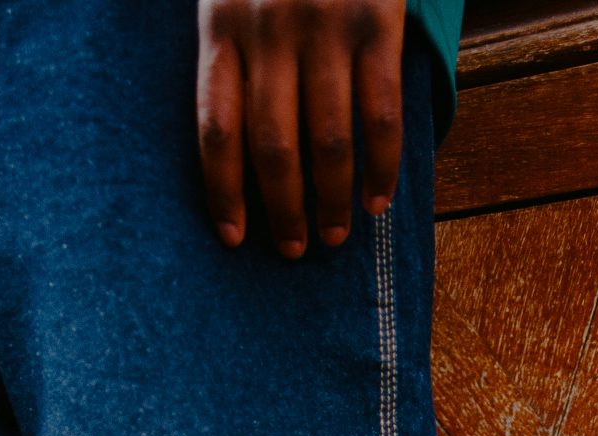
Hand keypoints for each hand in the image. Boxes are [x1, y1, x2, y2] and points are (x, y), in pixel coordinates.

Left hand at [197, 0, 404, 258]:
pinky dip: (382, 166)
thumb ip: (231, 44)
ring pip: (326, 141)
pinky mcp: (373, 23)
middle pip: (272, 147)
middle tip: (293, 249)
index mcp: (222, 24)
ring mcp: (323, 28)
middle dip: (283, 210)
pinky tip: (380, 200)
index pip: (215, 128)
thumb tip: (239, 140)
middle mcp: (268, 31)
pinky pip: (379, 114)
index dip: (223, 192)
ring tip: (336, 236)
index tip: (233, 238)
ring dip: (331, 200)